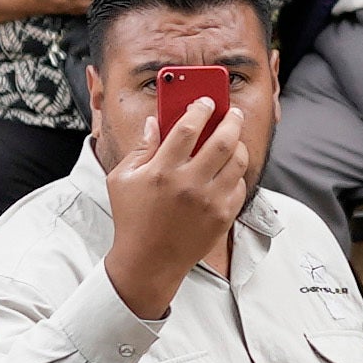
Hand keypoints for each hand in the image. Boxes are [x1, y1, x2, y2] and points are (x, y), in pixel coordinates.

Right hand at [92, 38, 276, 309]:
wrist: (148, 262)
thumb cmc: (132, 218)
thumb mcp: (122, 179)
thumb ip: (140, 148)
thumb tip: (153, 122)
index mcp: (162, 171)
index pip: (188, 127)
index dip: (200, 108)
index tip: (206, 101)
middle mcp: (189, 184)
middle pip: (223, 140)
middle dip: (231, 119)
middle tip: (232, 113)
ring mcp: (209, 201)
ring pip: (238, 161)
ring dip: (239, 144)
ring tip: (234, 139)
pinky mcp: (223, 216)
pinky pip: (240, 186)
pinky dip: (238, 174)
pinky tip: (230, 169)